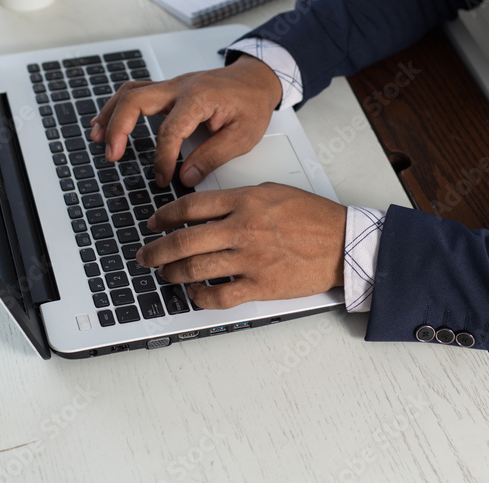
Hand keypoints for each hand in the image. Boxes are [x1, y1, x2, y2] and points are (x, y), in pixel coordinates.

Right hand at [89, 55, 282, 187]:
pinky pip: (136, 93)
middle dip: (118, 128)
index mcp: (199, 97)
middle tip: (112, 156)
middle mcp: (180, 87)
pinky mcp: (168, 91)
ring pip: (130, 92)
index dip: (163, 158)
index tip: (164, 178)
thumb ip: (212, 157)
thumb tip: (186, 176)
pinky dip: (118, 108)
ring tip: (97, 139)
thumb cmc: (252, 103)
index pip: (170, 130)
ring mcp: (172, 86)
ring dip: (110, 115)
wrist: (257, 79)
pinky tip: (107, 123)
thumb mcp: (243, 136)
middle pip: (135, 99)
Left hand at [136, 183, 346, 308]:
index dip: (164, 216)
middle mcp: (243, 228)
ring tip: (165, 274)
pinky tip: (194, 293)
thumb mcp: (273, 192)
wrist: (343, 243)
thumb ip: (239, 198)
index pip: (190, 206)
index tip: (153, 223)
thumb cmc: (313, 217)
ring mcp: (251, 258)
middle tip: (145, 255)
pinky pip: (219, 295)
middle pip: (184, 240)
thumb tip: (206, 209)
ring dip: (172, 273)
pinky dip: (200, 296)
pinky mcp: (261, 285)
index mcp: (245, 200)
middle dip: (157, 250)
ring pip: (195, 268)